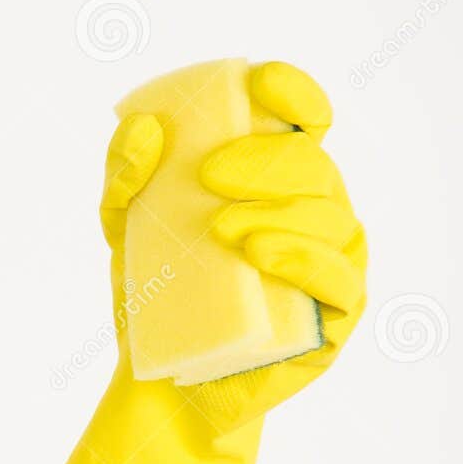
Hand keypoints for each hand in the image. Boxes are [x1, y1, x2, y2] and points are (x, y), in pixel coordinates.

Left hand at [29, 61, 368, 463]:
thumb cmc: (157, 294)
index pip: (304, 121)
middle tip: (207, 173)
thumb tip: (144, 127)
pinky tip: (260, 256)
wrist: (161, 380)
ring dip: (280, 212)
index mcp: (278, 182)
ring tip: (220, 229)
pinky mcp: (334, 317)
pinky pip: (338, 280)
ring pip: (330, 218)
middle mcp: (315, 214)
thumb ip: (124, 177)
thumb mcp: (125, 230)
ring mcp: (331, 264)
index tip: (256, 83)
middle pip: (314, 165)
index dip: (293, 92)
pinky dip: (303, 261)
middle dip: (267, 158)